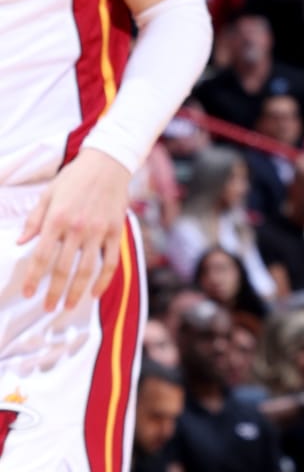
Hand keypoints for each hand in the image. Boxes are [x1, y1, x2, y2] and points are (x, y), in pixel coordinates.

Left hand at [10, 148, 130, 315]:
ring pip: (87, 270)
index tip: (28, 293)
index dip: (33, 277)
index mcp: (57, 219)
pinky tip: (94, 293)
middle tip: (47, 307)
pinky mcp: (115, 233)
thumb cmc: (74, 178)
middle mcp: (77, 228)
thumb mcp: (48, 194)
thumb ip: (34, 220)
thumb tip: (20, 243)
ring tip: (68, 306)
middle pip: (63, 268)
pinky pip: (110, 263)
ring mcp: (98, 232)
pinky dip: (103, 281)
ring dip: (76, 291)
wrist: (107, 164)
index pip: (42, 256)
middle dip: (54, 291)